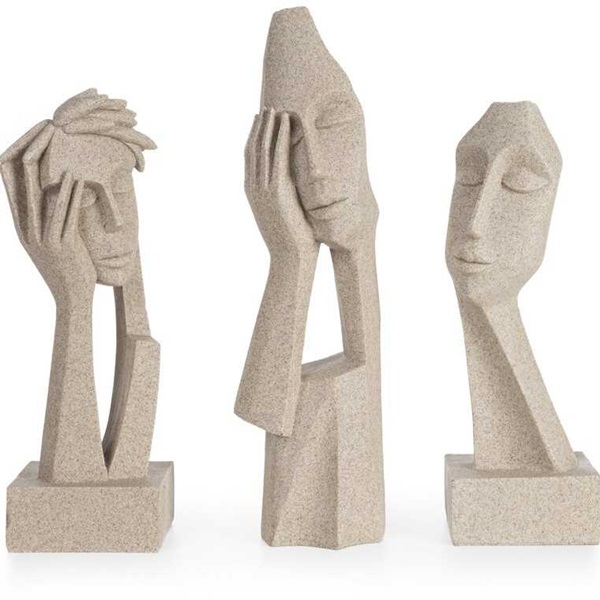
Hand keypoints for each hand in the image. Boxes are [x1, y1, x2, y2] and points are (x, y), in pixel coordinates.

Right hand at [1, 124, 95, 304]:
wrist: (72, 299)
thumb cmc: (67, 268)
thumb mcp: (51, 240)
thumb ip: (48, 217)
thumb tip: (53, 193)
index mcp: (22, 227)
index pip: (10, 184)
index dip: (17, 156)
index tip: (29, 134)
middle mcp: (27, 230)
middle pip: (23, 183)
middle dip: (32, 152)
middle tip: (43, 128)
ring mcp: (43, 238)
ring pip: (41, 196)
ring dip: (51, 167)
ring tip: (59, 144)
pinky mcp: (62, 246)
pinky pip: (64, 215)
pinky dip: (70, 195)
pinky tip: (76, 178)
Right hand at [244, 108, 316, 257]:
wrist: (290, 257)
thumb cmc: (292, 240)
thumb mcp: (282, 213)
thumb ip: (282, 196)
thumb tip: (292, 186)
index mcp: (252, 192)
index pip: (250, 157)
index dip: (254, 136)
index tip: (260, 121)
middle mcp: (253, 187)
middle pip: (253, 148)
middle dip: (260, 126)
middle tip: (266, 108)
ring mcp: (263, 188)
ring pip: (264, 148)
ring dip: (270, 126)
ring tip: (276, 109)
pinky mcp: (277, 189)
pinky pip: (279, 155)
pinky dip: (281, 136)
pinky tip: (286, 122)